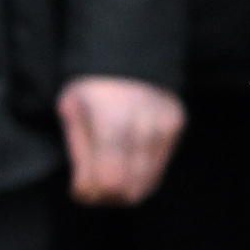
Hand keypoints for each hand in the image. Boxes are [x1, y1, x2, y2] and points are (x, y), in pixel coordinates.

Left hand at [57, 76, 185, 205]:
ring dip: (125, 188)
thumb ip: (81, 155)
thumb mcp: (72, 114)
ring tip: (108, 175)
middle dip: (107, 197)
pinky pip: (159, 168)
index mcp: (112, 122)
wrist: (128, 52)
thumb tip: (87, 192)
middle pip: (130, 190)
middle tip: (92, 186)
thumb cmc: (91, 86)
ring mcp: (166, 127)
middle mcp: (146, 127)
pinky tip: (125, 161)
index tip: (77, 188)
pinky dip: (140, 174)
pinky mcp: (176, 127)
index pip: (110, 182)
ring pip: (148, 184)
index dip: (90, 194)